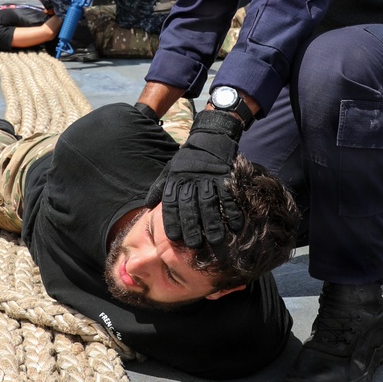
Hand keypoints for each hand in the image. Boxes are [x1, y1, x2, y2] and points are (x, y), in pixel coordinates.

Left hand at [145, 109, 243, 249]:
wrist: (210, 136)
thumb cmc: (187, 158)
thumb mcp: (169, 169)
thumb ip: (160, 188)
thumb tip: (147, 205)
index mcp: (175, 179)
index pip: (170, 202)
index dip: (171, 220)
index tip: (173, 238)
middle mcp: (190, 180)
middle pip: (189, 205)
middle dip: (191, 226)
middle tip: (194, 245)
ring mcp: (208, 178)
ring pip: (209, 202)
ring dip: (212, 223)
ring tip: (215, 240)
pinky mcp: (225, 176)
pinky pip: (229, 195)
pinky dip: (232, 210)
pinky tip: (235, 226)